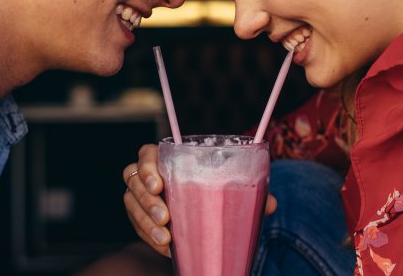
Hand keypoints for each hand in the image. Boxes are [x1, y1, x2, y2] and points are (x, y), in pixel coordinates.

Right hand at [123, 144, 277, 257]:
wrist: (209, 209)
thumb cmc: (216, 188)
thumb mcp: (231, 185)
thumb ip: (248, 190)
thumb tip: (271, 204)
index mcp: (167, 157)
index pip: (146, 154)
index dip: (147, 167)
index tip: (159, 185)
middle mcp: (149, 174)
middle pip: (133, 180)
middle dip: (146, 200)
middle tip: (165, 217)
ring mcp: (142, 197)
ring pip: (131, 204)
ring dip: (145, 222)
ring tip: (166, 238)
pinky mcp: (142, 218)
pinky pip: (137, 226)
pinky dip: (149, 238)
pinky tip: (166, 247)